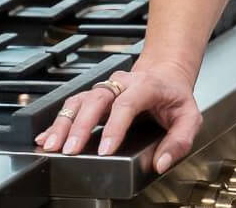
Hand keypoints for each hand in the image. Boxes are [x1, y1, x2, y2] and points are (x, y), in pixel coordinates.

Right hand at [34, 56, 203, 172]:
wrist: (165, 74)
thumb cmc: (175, 96)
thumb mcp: (190, 117)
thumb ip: (179, 141)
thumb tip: (162, 161)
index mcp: (146, 86)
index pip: (127, 104)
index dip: (115, 126)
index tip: (106, 149)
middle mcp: (122, 84)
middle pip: (96, 100)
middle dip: (81, 126)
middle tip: (71, 150)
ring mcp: (106, 88)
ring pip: (79, 100)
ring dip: (63, 123)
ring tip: (51, 145)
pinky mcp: (94, 95)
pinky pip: (72, 105)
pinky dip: (57, 121)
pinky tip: (46, 137)